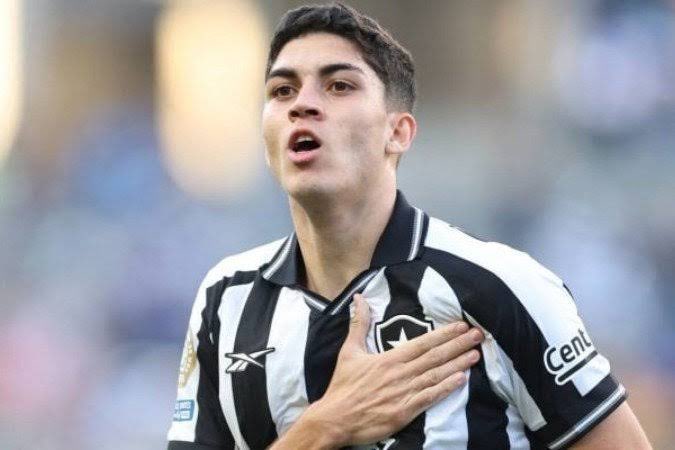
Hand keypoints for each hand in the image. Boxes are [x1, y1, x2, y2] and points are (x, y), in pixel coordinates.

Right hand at [275, 293, 483, 448]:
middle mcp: (400, 373)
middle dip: (458, 344)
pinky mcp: (405, 411)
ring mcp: (404, 393)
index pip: (422, 343)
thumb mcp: (349, 351)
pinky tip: (461, 380)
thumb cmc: (343, 385)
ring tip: (476, 354)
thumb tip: (359, 298)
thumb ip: (359, 324)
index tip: (461, 325)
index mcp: (389, 359)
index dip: (444, 334)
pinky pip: (430, 398)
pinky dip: (447, 388)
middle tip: (478, 335)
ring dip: (458, 364)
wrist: (335, 418)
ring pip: (436, 375)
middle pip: (434, 356)